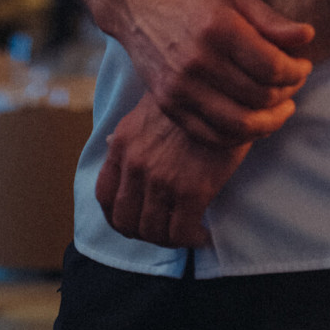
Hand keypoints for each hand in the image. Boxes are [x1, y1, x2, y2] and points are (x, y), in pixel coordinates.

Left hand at [96, 96, 249, 247]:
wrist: (225, 88)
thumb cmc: (190, 95)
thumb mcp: (147, 107)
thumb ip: (129, 132)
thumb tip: (110, 143)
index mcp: (122, 143)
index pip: (104, 196)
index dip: (118, 216)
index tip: (136, 220)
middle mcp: (135, 164)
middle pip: (125, 221)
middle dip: (144, 233)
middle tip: (164, 231)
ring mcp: (161, 179)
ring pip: (153, 232)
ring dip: (169, 240)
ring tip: (185, 233)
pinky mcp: (191, 190)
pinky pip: (182, 234)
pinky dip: (191, 240)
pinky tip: (202, 234)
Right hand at [119, 0, 312, 146]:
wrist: (139, 7)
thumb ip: (271, 19)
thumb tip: (307, 36)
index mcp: (217, 28)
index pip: (271, 66)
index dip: (296, 71)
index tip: (304, 66)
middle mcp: (197, 61)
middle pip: (258, 96)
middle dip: (287, 94)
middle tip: (295, 85)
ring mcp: (180, 87)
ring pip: (239, 124)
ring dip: (269, 122)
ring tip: (281, 109)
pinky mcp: (169, 105)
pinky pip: (212, 135)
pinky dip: (239, 136)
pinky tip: (253, 122)